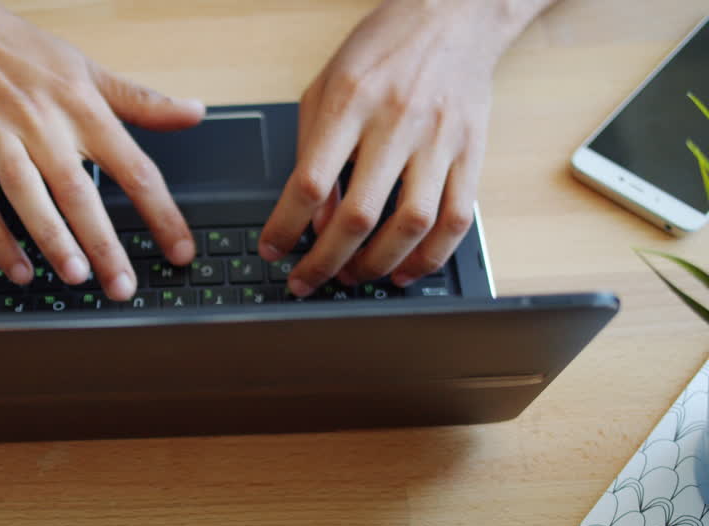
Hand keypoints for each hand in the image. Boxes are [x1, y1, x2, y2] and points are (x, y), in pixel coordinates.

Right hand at [0, 0, 203, 299]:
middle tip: (123, 284)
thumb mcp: (85, 68)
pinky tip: (19, 268)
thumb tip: (194, 114)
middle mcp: (41, 123)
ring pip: (29, 196)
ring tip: (76, 275)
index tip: (179, 250)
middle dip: (104, 243)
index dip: (161, 213)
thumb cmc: (16, 51)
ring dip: (53, 239)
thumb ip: (141, 101)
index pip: (133, 167)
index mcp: (80, 106)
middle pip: (80, 191)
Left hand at [260, 0, 529, 296]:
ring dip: (376, 264)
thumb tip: (314, 220)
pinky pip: (456, 219)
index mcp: (350, 101)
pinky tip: (404, 270)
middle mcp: (397, 122)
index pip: (309, 181)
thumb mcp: (326, 87)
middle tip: (307, 281)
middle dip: (325, 261)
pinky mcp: (471, 152)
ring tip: (352, 278)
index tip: (271, 249)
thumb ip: (313, 151)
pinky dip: (429, 256)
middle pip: (359, 214)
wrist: (453, 14)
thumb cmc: (382, 50)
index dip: (284, 226)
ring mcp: (440, 139)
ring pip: (411, 224)